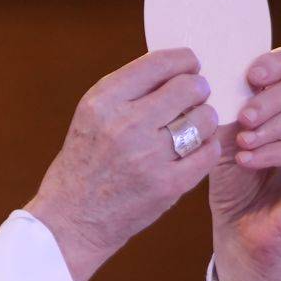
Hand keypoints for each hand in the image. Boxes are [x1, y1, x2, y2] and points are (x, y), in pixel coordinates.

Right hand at [22, 49, 223, 280]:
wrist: (72, 220)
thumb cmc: (84, 163)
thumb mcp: (92, 117)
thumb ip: (128, 91)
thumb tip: (176, 68)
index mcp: (103, 102)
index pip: (159, 64)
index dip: (184, 60)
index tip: (191, 65)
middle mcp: (125, 125)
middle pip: (188, 88)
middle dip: (198, 89)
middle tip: (196, 97)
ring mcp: (148, 157)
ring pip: (204, 119)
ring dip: (204, 119)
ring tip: (193, 127)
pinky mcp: (167, 185)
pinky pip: (208, 152)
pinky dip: (207, 148)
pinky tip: (195, 150)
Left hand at [208, 48, 280, 280]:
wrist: (238, 233)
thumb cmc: (232, 183)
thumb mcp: (224, 138)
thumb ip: (229, 109)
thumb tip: (219, 81)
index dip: (276, 63)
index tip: (249, 75)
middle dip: (271, 98)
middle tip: (242, 116)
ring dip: (273, 124)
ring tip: (243, 141)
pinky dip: (276, 152)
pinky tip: (249, 160)